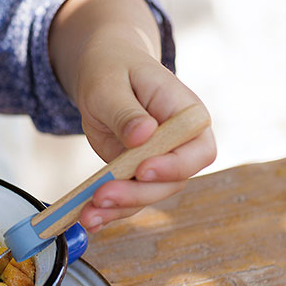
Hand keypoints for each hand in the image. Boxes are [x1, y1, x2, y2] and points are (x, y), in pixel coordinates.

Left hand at [74, 41, 216, 230]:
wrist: (102, 70)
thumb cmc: (111, 68)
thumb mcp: (110, 84)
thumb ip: (125, 111)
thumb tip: (143, 135)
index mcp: (186, 113)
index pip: (199, 150)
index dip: (175, 166)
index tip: (143, 169)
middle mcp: (180, 143)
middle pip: (173, 181)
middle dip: (137, 193)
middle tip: (101, 196)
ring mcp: (158, 161)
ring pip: (149, 195)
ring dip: (119, 209)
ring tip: (87, 214)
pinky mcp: (135, 173)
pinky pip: (128, 197)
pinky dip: (108, 210)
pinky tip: (86, 217)